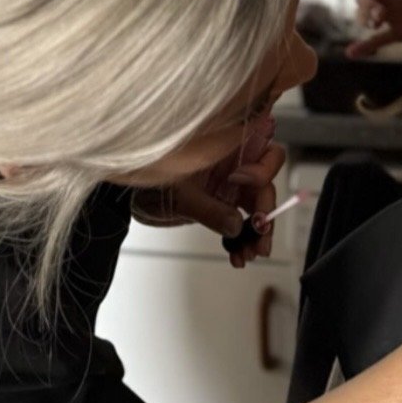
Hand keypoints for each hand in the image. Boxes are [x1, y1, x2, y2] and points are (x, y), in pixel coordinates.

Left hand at [131, 121, 286, 268]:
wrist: (134, 200)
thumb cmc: (151, 182)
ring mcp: (231, 185)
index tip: (242, 182)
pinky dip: (243, 240)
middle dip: (266, 208)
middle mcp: (234, 164)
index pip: (263, 146)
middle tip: (259, 233)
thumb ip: (209, 209)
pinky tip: (237, 256)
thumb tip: (236, 225)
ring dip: (258, 232)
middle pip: (266, 180)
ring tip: (249, 253)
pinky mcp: (225, 204)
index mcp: (226, 148)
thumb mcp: (180, 195)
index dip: (262, 165)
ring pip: (258, 204)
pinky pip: (243, 222)